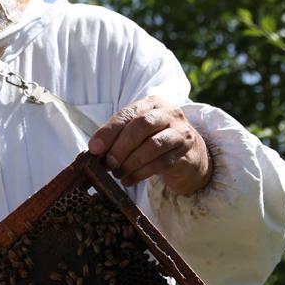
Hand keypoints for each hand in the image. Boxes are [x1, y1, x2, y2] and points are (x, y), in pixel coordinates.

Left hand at [88, 96, 212, 195]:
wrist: (189, 154)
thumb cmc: (155, 140)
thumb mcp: (137, 132)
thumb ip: (117, 136)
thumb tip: (95, 150)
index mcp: (152, 103)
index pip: (128, 114)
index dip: (109, 131)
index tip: (94, 148)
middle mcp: (169, 114)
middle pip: (142, 126)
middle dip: (121, 147)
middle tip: (108, 163)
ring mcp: (180, 133)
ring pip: (153, 145)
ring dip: (130, 162)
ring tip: (117, 174)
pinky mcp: (185, 154)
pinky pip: (160, 164)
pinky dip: (140, 174)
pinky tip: (128, 180)